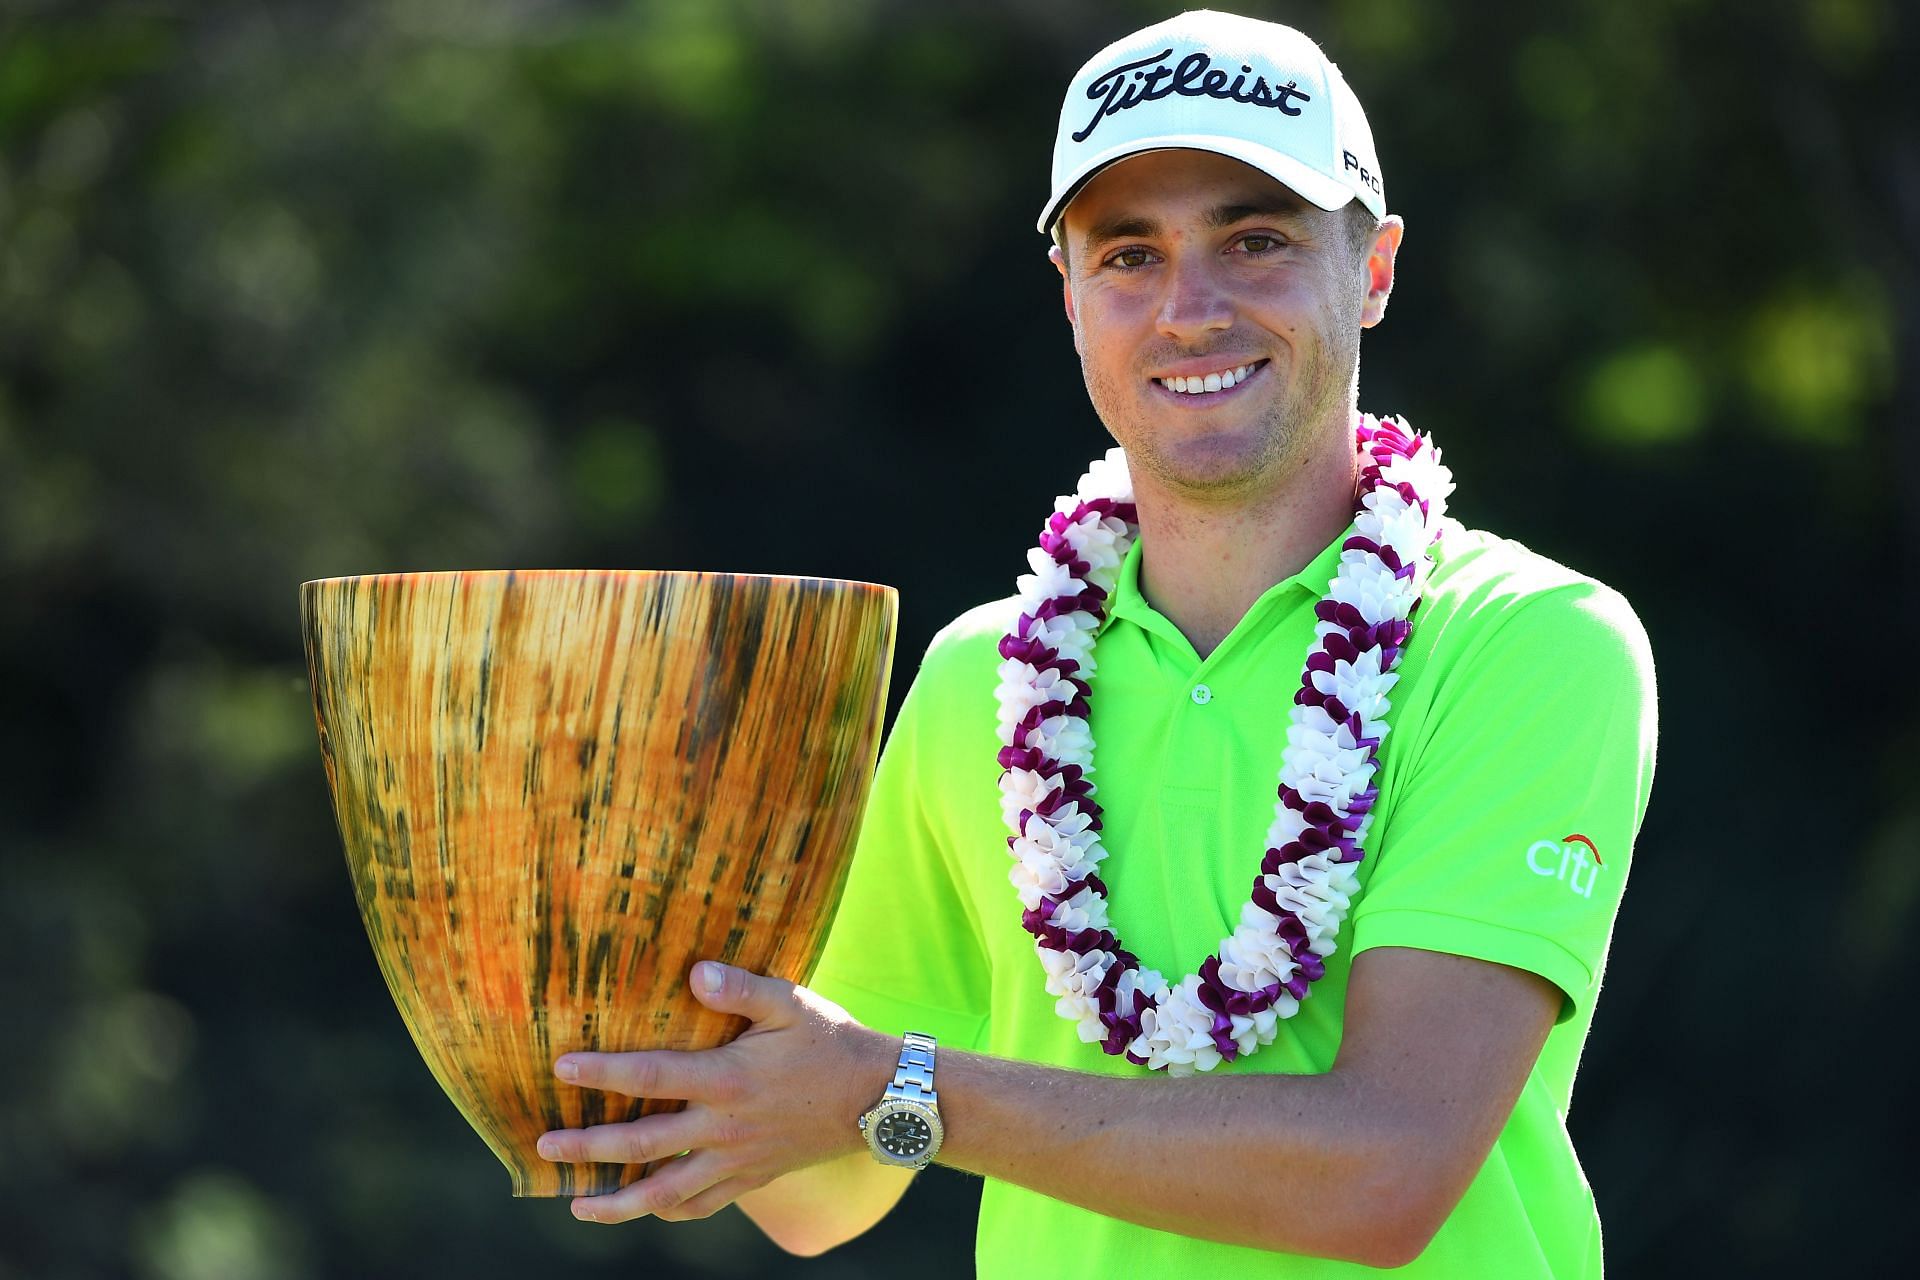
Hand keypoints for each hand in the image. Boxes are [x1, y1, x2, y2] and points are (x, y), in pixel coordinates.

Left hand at [537, 961, 889, 1223]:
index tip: (561, 1069)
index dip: (603, 1073)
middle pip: (642, 1146)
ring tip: (576, 1204)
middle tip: (545, 1146)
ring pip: (665, 1193)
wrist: (880, 1098)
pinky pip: (702, 1206)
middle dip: (588, 1148)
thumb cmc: (832, 1042)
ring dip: (616, 1201)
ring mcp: (737, 1159)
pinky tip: (645, 1210)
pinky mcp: (753, 1178)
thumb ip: (741, 988)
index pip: (652, 1077)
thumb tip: (695, 971)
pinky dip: (668, 1212)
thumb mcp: (791, 1003)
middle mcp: (725, 1127)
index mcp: (728, 1079)